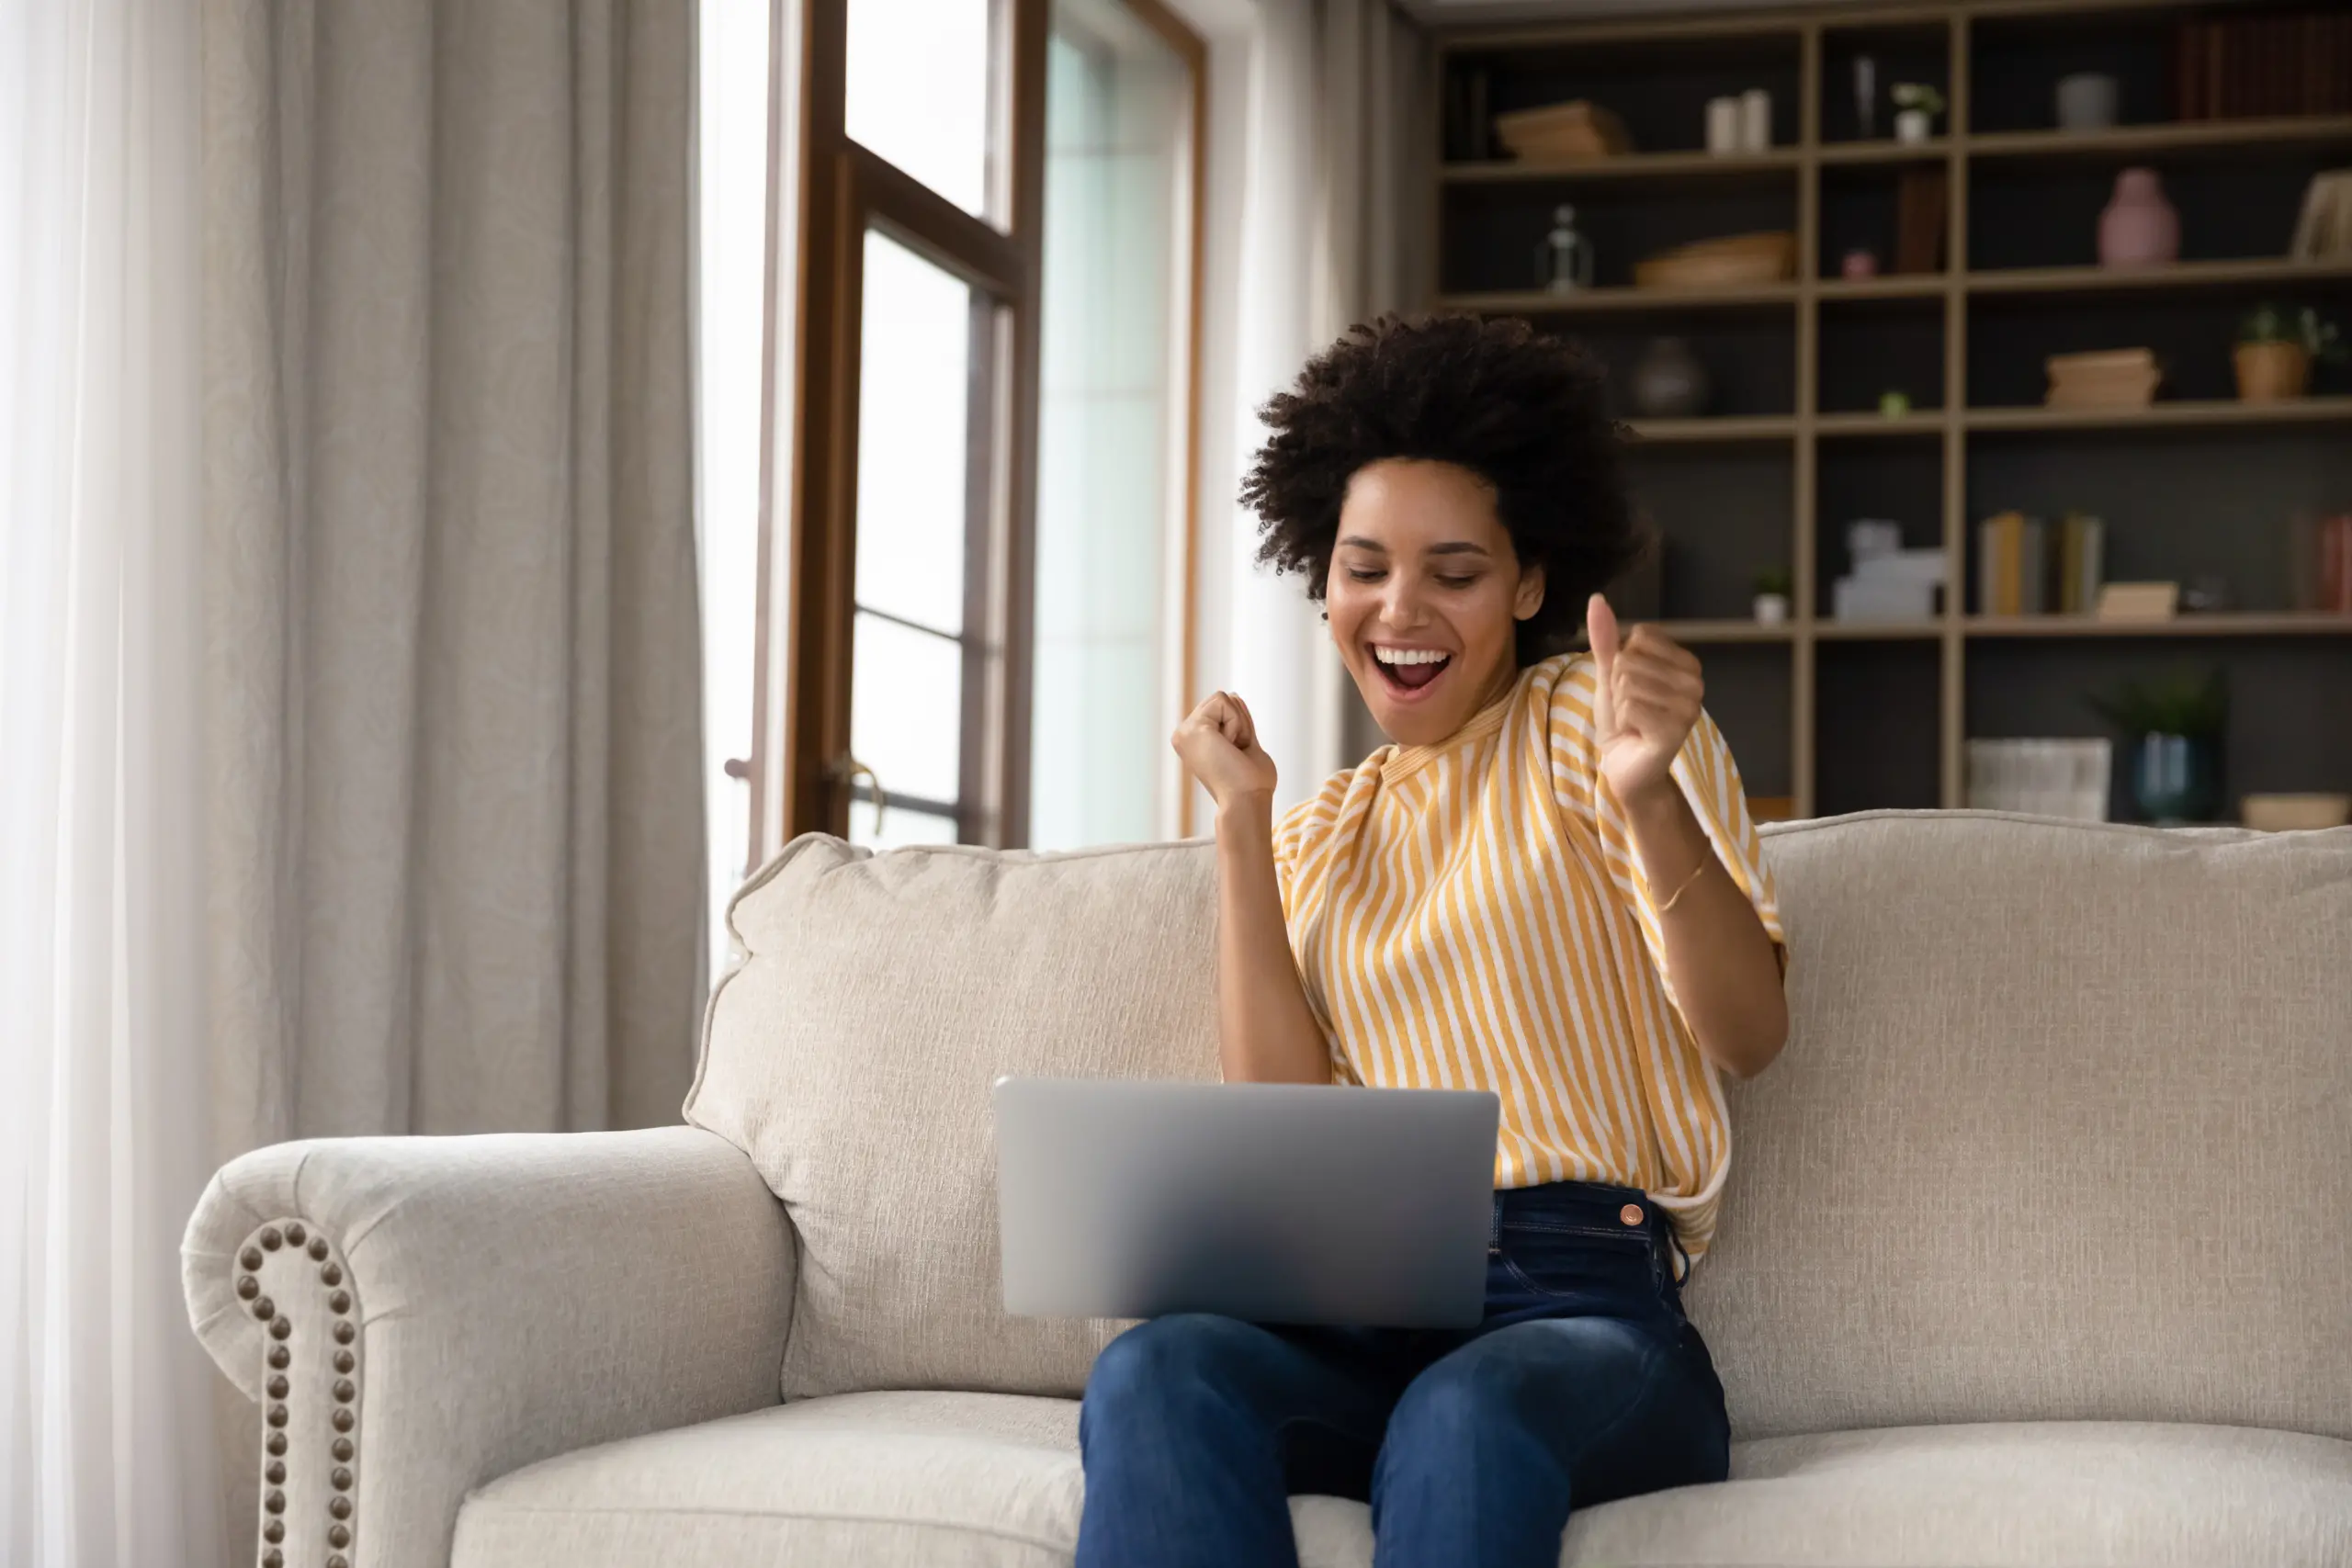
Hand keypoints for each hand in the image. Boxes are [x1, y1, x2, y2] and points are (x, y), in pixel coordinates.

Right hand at [1172, 690, 1277, 810]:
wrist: (1246, 801)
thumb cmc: (1250, 783)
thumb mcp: (1244, 743)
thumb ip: (1237, 722)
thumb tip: (1233, 697)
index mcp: (1193, 740)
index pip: (1223, 708)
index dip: (1241, 726)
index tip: (1237, 754)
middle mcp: (1183, 735)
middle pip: (1223, 699)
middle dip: (1240, 722)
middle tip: (1236, 753)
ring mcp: (1184, 731)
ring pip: (1224, 697)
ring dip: (1239, 724)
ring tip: (1232, 752)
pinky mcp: (1192, 728)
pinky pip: (1224, 701)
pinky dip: (1237, 723)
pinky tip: (1229, 747)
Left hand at [1587, 593, 1702, 806]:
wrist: (1624, 767)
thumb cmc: (1623, 720)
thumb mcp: (1609, 674)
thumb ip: (1605, 638)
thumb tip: (1596, 599)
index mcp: (1686, 662)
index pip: (1638, 636)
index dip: (1621, 662)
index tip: (1631, 689)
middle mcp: (1696, 681)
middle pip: (1630, 659)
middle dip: (1618, 687)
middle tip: (1631, 710)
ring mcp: (1690, 706)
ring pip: (1628, 682)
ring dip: (1620, 706)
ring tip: (1634, 723)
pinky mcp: (1676, 729)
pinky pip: (1630, 705)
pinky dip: (1622, 721)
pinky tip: (1636, 734)